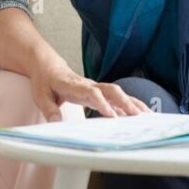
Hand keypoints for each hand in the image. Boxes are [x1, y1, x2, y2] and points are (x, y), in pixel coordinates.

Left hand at [29, 60, 152, 120]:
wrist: (48, 65)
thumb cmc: (45, 80)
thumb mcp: (41, 95)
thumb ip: (50, 109)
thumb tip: (57, 123)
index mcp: (74, 85)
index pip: (92, 93)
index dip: (102, 103)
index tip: (112, 116)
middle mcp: (89, 85)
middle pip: (111, 91)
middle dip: (125, 103)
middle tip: (137, 116)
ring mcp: (96, 88)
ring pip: (118, 93)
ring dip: (133, 103)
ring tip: (147, 116)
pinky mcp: (99, 93)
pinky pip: (117, 99)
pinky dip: (130, 105)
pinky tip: (142, 114)